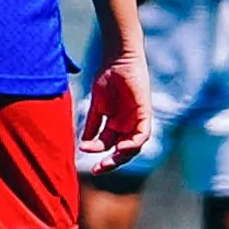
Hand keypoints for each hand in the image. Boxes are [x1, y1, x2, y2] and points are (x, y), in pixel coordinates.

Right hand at [78, 55, 152, 172]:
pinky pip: (142, 135)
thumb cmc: (107, 78)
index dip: (98, 152)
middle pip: (122, 150)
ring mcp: (137, 120)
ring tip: (107, 161)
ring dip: (121, 156)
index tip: (83, 154)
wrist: (117, 59)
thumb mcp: (97, 107)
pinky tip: (120, 148)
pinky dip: (133, 144)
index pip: (109, 145)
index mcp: (116, 124)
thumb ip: (92, 126)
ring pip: (133, 147)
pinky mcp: (145, 114)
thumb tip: (83, 145)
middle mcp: (128, 125)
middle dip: (110, 162)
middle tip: (97, 169)